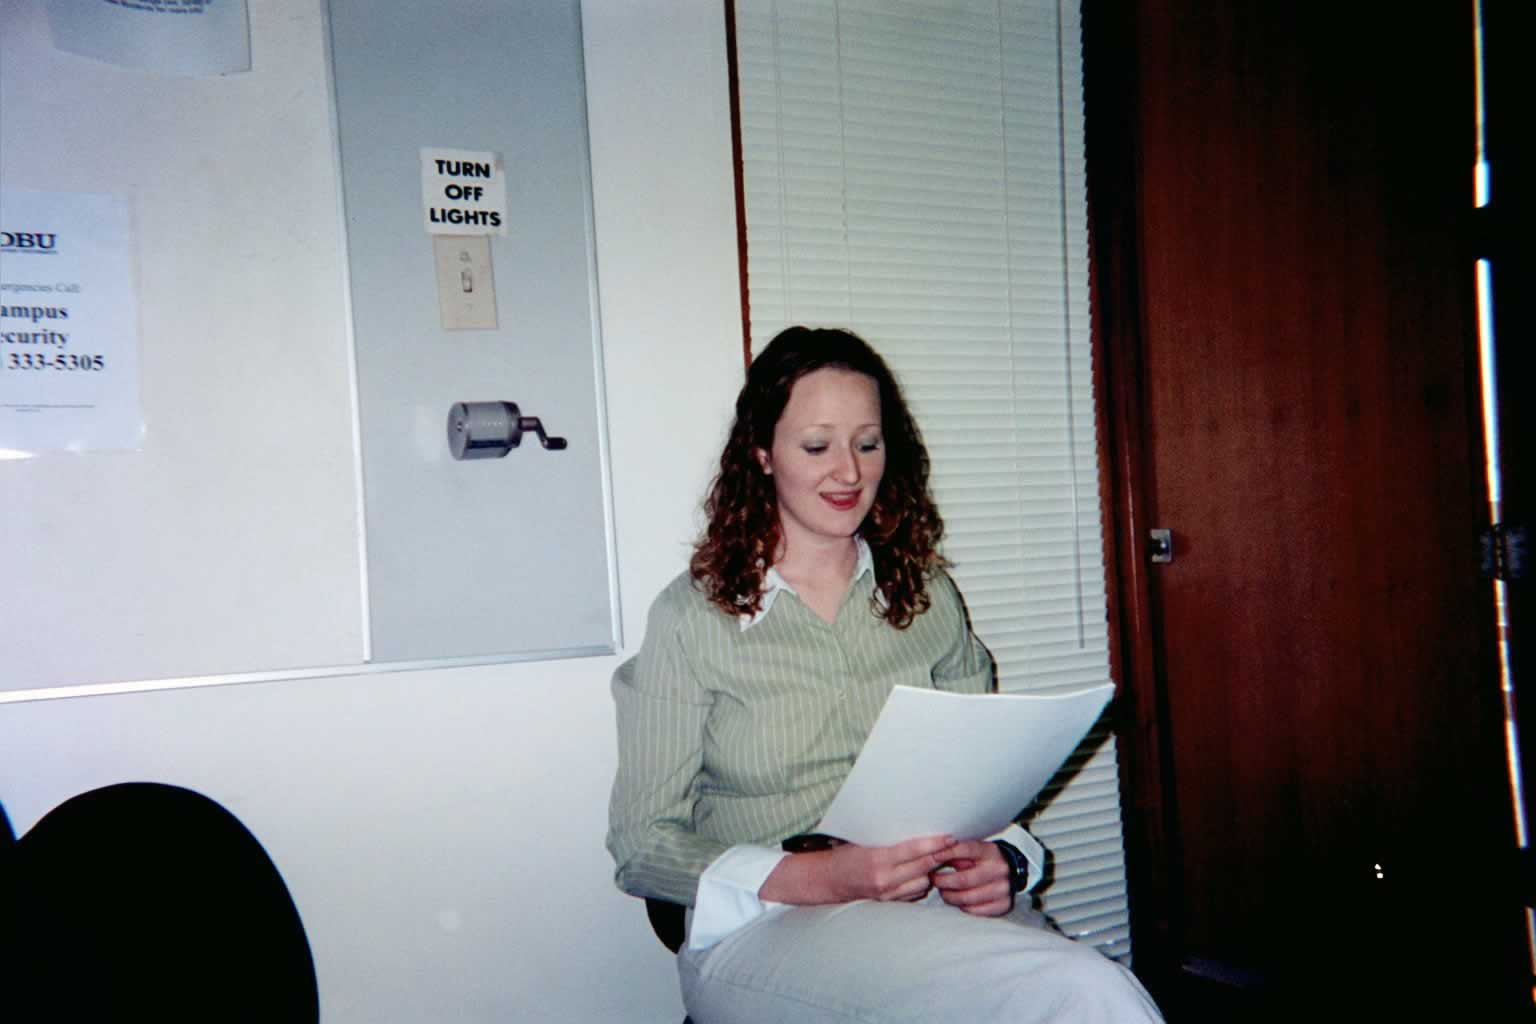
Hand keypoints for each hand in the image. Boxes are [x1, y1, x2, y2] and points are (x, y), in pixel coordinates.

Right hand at [759, 834, 958, 904]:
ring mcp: (887, 893)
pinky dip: (919, 883)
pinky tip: (918, 873)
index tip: (950, 837)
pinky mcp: (888, 902)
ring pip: (923, 882)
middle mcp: (884, 878)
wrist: (827, 880)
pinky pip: (914, 893)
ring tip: (934, 859)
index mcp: (878, 858)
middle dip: (939, 855)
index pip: (914, 850)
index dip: (935, 844)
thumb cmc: (845, 854)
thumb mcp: (865, 840)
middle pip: (923, 867)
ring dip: (929, 871)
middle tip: (952, 845)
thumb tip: (918, 829)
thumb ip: (890, 839)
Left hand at [930, 839, 1012, 916]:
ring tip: (944, 892)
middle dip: (942, 881)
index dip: (947, 853)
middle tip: (933, 880)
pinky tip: (960, 901)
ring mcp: (1003, 888)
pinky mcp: (1004, 905)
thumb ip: (957, 852)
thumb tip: (934, 854)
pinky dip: (963, 907)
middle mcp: (999, 869)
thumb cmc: (985, 860)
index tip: (933, 857)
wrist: (1013, 870)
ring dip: (950, 896)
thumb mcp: (975, 850)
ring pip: (967, 898)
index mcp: (990, 851)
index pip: (966, 849)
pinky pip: (976, 910)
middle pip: (963, 880)